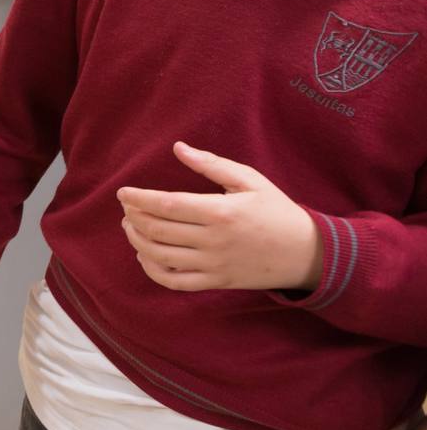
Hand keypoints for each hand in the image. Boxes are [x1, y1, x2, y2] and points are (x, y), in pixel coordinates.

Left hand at [118, 142, 322, 291]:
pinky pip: (176, 282)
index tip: (123, 192)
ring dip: (138, 241)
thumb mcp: (249, 180)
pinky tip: (144, 256)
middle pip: (159, 230)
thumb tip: (178, 148)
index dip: (139, 199)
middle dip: (134, 217)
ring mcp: (214, 265)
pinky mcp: (216, 282)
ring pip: (161, 256)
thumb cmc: (276, 210)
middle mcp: (213, 241)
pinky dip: (153, 271)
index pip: (167, 205)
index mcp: (220, 212)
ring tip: (130, 226)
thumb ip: (211, 164)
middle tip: (126, 206)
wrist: (306, 253)